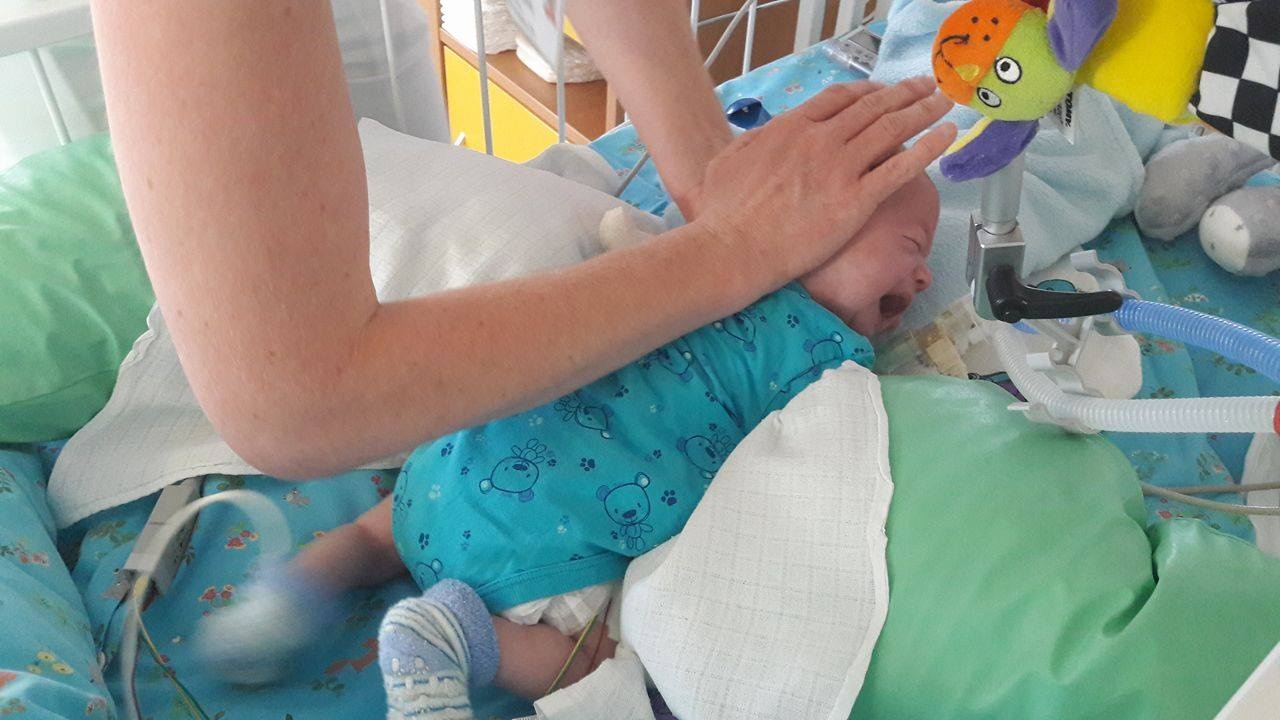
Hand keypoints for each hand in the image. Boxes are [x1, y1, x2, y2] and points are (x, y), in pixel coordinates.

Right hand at [689, 77, 956, 288]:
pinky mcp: (856, 200)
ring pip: (892, 129)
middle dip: (902, 93)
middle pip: (872, 107)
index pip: (838, 99)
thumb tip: (764, 140)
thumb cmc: (723, 215)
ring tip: (942, 103)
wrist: (734, 248)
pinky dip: (929, 147)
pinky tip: (946, 135)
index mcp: (790, 128)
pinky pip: (901, 167)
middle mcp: (820, 140)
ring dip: (923, 111)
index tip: (880, 92)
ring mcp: (840, 168)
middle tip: (923, 87)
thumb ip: (753, 144)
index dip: (866, 91)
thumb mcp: (728, 162)